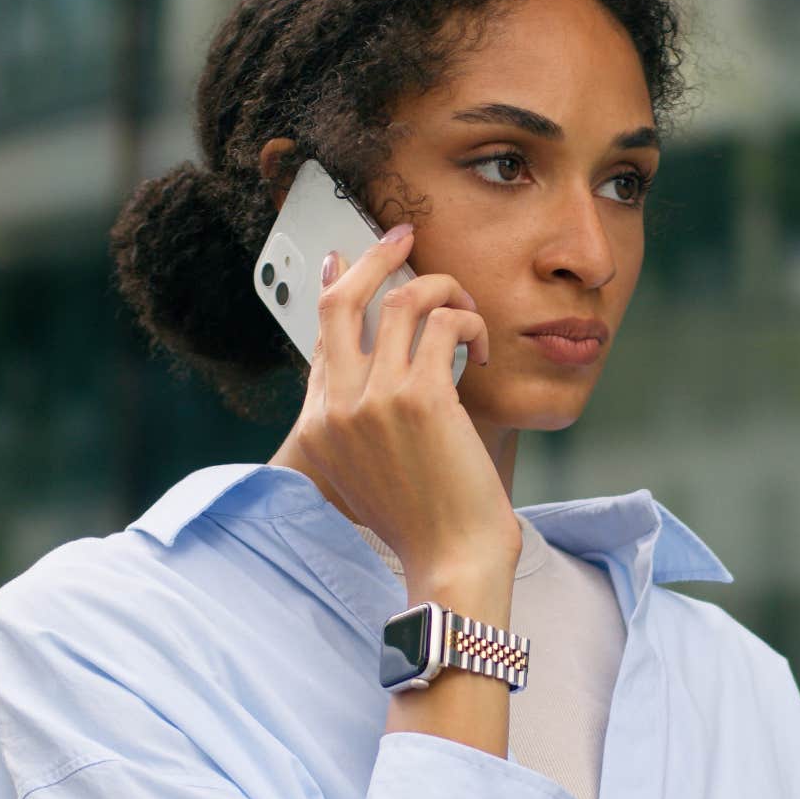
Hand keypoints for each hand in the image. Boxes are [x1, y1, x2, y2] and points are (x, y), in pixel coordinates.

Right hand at [290, 224, 521, 589]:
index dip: (336, 289)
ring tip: (465, 307)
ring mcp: (373, 399)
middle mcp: (336, 408)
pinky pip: (444, 322)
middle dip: (373, 256)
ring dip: (442, 289)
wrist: (449, 562)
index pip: (321, 338)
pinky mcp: (419, 395)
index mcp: (319, 427)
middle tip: (404, 235)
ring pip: (400, 300)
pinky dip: (469, 323)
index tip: (345, 259)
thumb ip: (360, 431)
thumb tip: (377, 384)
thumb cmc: (425, 527)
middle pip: (340, 301)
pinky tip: (480, 350)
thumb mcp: (369, 479)